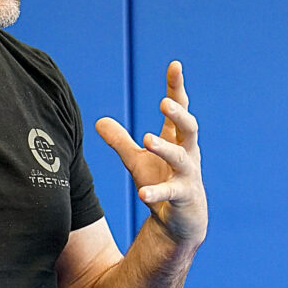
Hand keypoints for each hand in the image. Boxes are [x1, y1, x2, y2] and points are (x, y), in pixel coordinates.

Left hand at [95, 60, 207, 247]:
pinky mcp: (183, 199)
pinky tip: (141, 193)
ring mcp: (187, 177)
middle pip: (190, 128)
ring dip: (164, 148)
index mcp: (177, 140)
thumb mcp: (136, 160)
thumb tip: (98, 121)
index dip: (177, 88)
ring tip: (146, 138)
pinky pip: (169, 194)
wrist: (179, 221)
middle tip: (164, 102)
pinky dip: (155, 193)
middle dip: (179, 114)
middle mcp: (187, 154)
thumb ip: (120, 140)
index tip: (175, 65)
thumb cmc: (161, 182)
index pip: (179, 109)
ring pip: (181, 158)